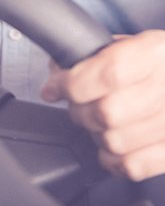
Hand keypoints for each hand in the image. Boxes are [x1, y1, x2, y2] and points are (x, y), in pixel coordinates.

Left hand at [41, 30, 164, 180]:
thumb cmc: (149, 61)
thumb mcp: (124, 42)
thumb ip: (89, 54)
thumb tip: (56, 74)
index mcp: (154, 52)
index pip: (110, 73)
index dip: (72, 83)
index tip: (54, 87)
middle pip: (108, 112)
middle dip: (80, 110)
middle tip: (78, 104)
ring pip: (115, 142)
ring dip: (95, 134)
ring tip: (97, 122)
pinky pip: (133, 166)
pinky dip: (112, 159)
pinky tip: (109, 145)